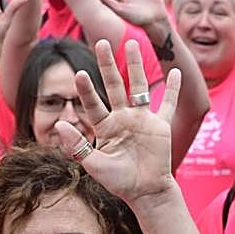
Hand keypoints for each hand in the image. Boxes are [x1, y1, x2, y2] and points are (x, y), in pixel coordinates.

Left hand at [53, 39, 181, 205]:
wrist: (145, 192)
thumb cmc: (118, 181)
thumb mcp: (93, 164)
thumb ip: (77, 145)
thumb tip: (59, 124)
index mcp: (105, 126)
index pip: (93, 104)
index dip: (86, 90)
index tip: (79, 74)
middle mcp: (122, 118)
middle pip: (114, 85)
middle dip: (108, 64)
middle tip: (102, 41)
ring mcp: (142, 119)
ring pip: (138, 86)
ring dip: (136, 65)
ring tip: (133, 44)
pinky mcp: (160, 125)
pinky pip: (167, 104)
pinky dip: (172, 89)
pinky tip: (175, 72)